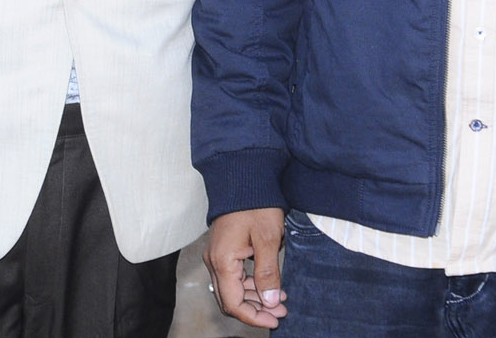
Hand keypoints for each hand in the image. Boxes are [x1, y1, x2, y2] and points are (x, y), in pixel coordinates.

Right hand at [203, 207, 288, 327]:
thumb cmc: (256, 204)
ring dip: (255, 297)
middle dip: (256, 309)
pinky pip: (233, 275)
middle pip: (231, 299)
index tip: (275, 319)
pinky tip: (269, 282)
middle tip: (281, 310)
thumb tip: (269, 302)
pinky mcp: (223, 250)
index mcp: (223, 261)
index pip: (234, 303)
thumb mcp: (268, 239)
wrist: (244, 177)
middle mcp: (214, 261)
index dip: (254, 317)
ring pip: (232, 289)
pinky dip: (250, 283)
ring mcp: (217, 255)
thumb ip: (268, 273)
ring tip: (280, 298)